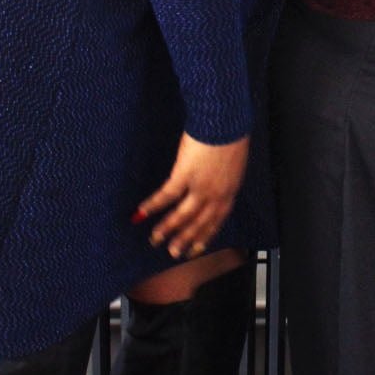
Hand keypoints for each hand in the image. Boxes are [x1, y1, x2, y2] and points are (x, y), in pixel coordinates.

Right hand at [132, 132, 249, 258]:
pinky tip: (141, 213)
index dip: (205, 236)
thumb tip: (215, 183)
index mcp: (229, 191)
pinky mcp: (185, 174)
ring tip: (155, 240)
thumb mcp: (233, 162)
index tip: (196, 248)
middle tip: (173, 253)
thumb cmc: (230, 134)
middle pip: (199, 223)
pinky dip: (153, 205)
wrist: (225, 121)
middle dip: (185, 240)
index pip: (217, 221)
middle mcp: (216, 194)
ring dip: (167, 229)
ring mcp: (201, 186)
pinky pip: (167, 195)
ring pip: (182, 215)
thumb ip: (223, 178)